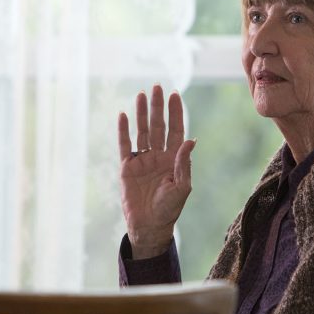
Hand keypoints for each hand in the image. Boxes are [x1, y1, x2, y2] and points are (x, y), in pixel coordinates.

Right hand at [118, 85, 196, 258]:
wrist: (149, 226)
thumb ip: (183, 163)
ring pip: (142, 131)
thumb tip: (190, 140)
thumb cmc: (169, 209)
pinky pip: (124, 145)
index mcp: (174, 159)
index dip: (175, 113)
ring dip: (141, 113)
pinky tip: (123, 115)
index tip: (174, 95)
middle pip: (158, 126)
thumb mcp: (182, 187)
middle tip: (157, 87)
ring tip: (141, 95)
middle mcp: (158, 156)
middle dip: (158, 107)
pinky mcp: (127, 168)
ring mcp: (142, 160)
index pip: (176, 130)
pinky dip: (123, 130)